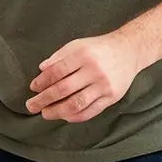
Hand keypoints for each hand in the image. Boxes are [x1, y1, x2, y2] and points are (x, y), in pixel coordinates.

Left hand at [28, 33, 142, 121]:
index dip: (41, 82)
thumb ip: (59, 57)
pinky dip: (74, 116)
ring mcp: (104, 85)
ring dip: (56, 112)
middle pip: (63, 90)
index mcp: (84, 55)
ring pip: (76, 104)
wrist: (130, 50)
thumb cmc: (99, 48)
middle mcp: (95, 71)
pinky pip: (90, 111)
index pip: (56, 72)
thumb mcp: (78, 45)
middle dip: (43, 100)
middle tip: (31, 106)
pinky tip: (64, 116)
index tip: (33, 88)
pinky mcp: (112, 97)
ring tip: (45, 113)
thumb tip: (41, 70)